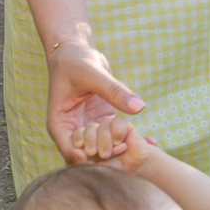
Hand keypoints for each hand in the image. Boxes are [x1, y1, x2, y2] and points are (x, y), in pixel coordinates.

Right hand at [46, 25, 142, 163]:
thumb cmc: (75, 61)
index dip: (88, 157)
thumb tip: (139, 107)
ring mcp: (88, 128)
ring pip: (104, 148)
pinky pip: (116, 135)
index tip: (109, 152)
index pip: (70, 150)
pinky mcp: (102, 122)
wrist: (76, 52)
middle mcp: (72, 131)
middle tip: (127, 150)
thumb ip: (114, 91)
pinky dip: (130, 138)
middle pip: (88, 155)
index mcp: (59, 124)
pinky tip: (151, 142)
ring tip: (143, 149)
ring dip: (121, 149)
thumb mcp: (93, 75)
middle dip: (107, 155)